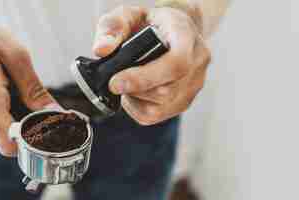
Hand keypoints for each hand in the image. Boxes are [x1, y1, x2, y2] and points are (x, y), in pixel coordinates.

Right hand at [0, 23, 55, 155]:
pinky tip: (4, 89)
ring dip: (15, 115)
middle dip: (27, 124)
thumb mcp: (15, 54)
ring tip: (13, 87)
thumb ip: (33, 88)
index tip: (46, 128)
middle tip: (34, 100)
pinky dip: (4, 110)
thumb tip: (53, 111)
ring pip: (1, 130)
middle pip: (9, 137)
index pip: (9, 144)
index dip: (31, 142)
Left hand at [93, 6, 210, 124]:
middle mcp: (197, 60)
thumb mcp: (128, 14)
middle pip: (165, 91)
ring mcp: (194, 83)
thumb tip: (101, 50)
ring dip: (135, 100)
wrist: (170, 31)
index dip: (144, 78)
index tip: (115, 82)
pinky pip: (157, 116)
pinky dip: (138, 109)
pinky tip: (134, 94)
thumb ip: (113, 27)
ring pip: (160, 107)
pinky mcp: (185, 101)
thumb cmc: (150, 23)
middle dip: (133, 90)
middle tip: (115, 81)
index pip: (176, 63)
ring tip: (127, 83)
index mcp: (185, 34)